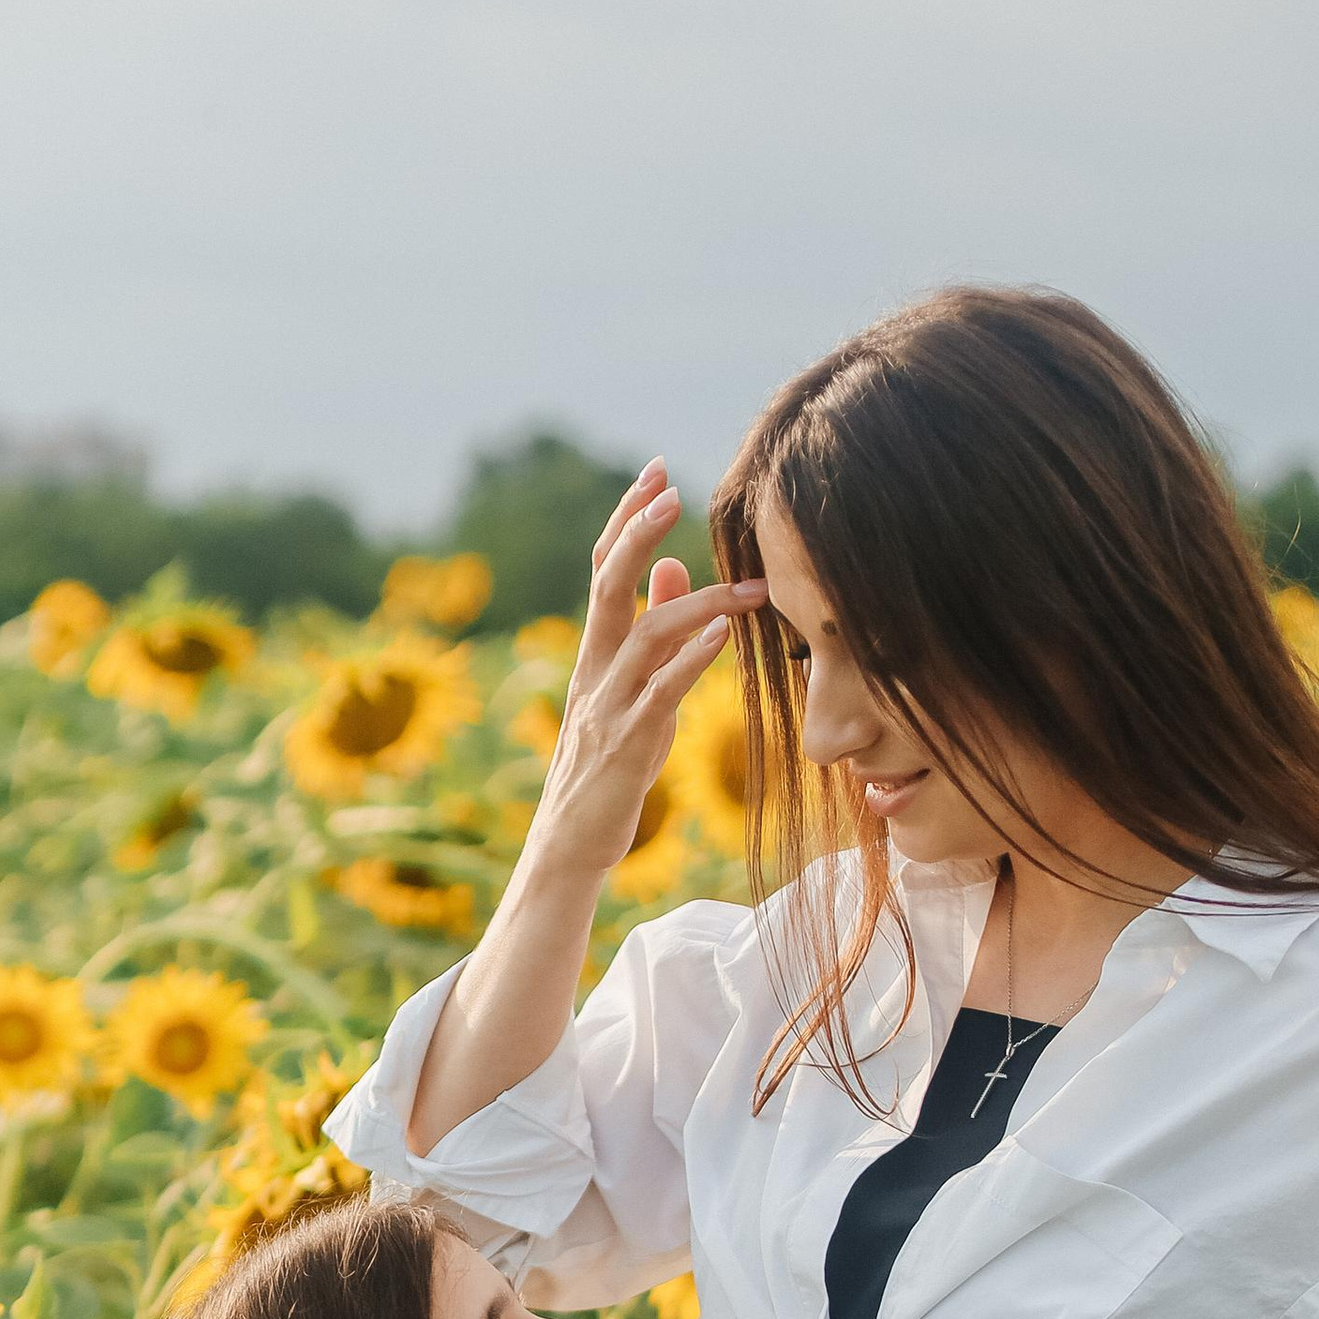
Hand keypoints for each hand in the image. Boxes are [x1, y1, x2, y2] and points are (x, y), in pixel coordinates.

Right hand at [530, 464, 762, 881]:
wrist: (569, 848)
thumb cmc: (608, 771)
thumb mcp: (630, 694)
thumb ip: (650, 635)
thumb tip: (672, 572)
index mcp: (594, 655)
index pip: (605, 570)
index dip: (627, 518)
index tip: (657, 471)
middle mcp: (594, 671)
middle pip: (608, 583)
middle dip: (637, 531)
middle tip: (672, 487)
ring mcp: (608, 707)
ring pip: (644, 636)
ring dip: (698, 602)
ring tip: (750, 586)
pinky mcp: (628, 747)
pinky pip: (659, 693)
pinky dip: (690, 660)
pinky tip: (722, 634)